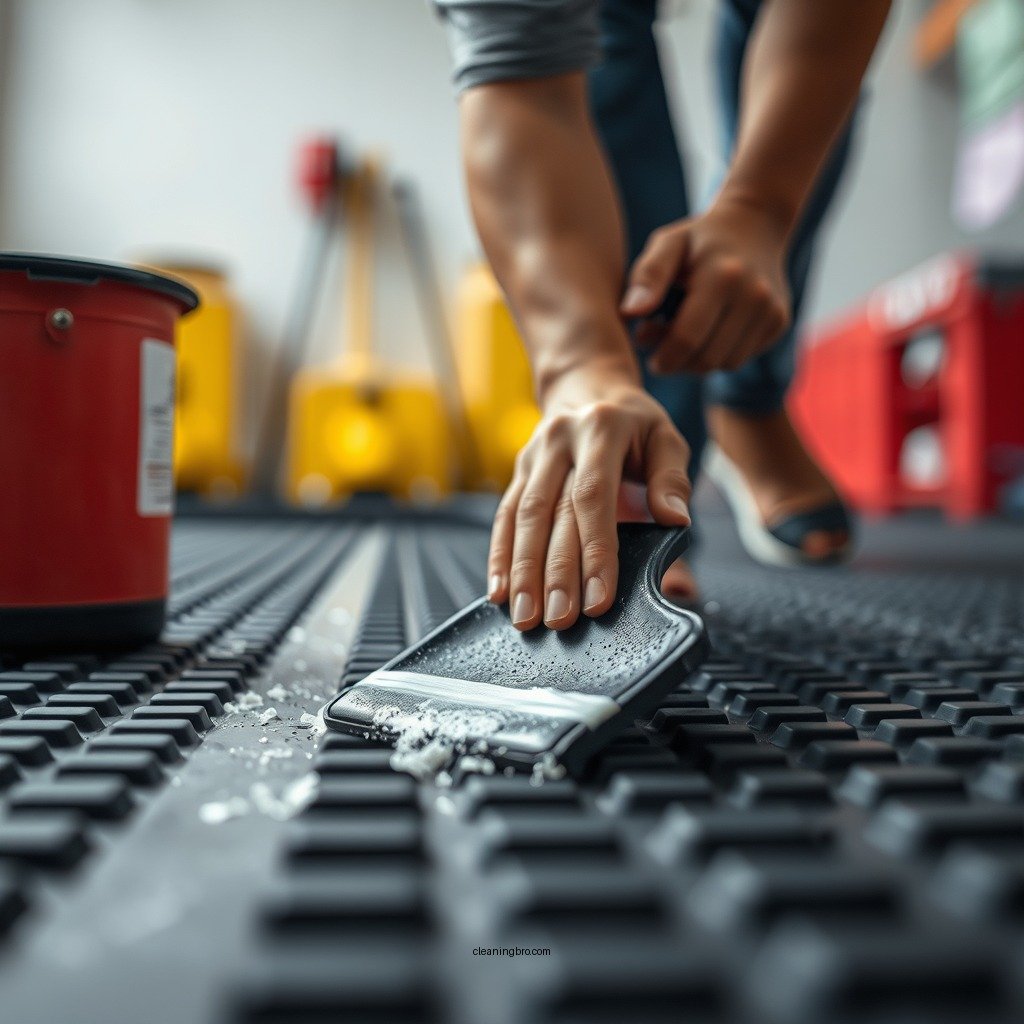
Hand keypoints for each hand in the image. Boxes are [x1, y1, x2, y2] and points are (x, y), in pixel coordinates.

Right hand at [489, 370, 690, 631]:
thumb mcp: (665, 437)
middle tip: (558, 620)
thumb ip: (672, 478)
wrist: (586, 387)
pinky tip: (498, 591)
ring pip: (520, 518)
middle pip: (551, 513)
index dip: (595, 550)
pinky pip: (503, 517)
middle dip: (553, 572)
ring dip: (520, 572)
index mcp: (600, 429)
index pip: (594, 497)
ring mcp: (532, 455)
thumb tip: (675, 519)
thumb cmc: (634, 423)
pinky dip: (499, 556)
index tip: (598, 598)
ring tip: (524, 617)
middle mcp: (559, 439)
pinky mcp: (517, 472)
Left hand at [620, 195, 791, 373]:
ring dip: (699, 361)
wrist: (755, 225)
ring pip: (726, 364)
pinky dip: (720, 354)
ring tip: (684, 337)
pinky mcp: (780, 322)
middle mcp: (755, 296)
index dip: (664, 358)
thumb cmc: (699, 240)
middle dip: (679, 362)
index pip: (688, 339)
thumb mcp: (668, 244)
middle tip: (662, 347)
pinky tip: (709, 331)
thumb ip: (647, 276)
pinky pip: (742, 357)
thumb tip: (630, 313)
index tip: (650, 354)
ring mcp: (772, 310)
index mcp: (722, 276)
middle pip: (707, 359)